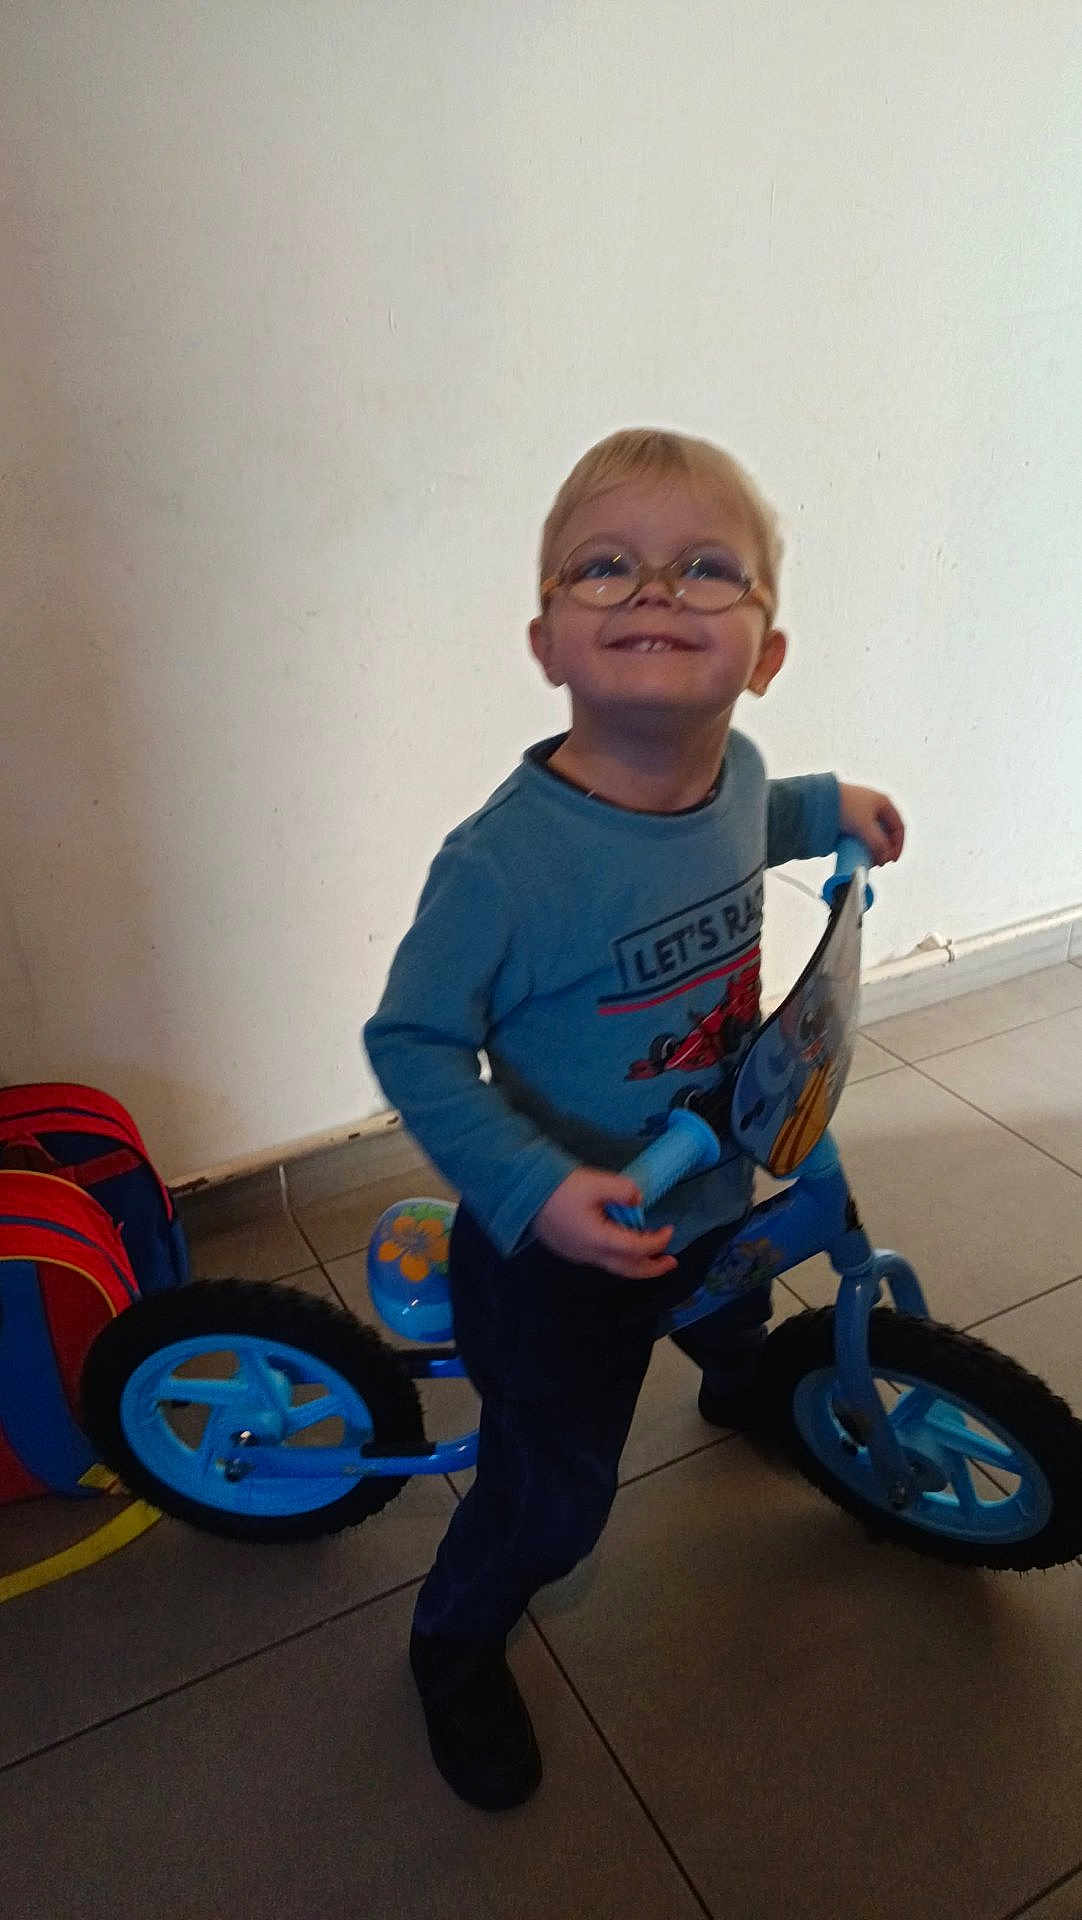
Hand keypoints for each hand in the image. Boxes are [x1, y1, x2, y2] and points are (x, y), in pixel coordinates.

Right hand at [534, 1168, 677, 1279]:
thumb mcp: (595, 1182)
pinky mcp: (570, 1250)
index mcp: (599, 1240)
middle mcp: (590, 1254)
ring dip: (637, 1263)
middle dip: (653, 1268)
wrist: (522, 1194)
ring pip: (615, 1267)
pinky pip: (602, 1260)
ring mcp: (578, 1255)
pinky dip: (620, 1257)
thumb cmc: (559, 1188)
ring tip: (652, 1254)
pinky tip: (624, 1245)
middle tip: (672, 1262)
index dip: (657, 1242)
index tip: (670, 1230)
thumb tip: (638, 1200)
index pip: (637, 1249)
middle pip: (628, 1270)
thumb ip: (622, 1190)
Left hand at [838, 784, 904, 865]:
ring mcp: (861, 810)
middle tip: (879, 861)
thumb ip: (878, 844)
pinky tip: (857, 850)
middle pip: (886, 831)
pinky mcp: (849, 816)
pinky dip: (862, 843)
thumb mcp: (866, 827)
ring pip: (873, 833)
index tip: (891, 859)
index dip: (898, 845)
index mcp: (884, 803)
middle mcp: (874, 805)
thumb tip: (883, 858)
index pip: (898, 827)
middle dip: (885, 848)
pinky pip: (860, 832)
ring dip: (873, 847)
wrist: (819, 799)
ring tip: (868, 858)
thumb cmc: (844, 805)